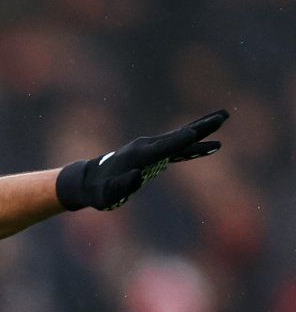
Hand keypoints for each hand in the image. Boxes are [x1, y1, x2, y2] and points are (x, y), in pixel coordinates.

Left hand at [58, 110, 226, 210]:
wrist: (88, 181)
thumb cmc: (98, 191)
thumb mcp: (105, 195)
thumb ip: (121, 186)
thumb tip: (138, 176)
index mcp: (138, 155)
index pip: (163, 147)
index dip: (178, 141)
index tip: (194, 133)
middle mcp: (146, 147)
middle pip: (178, 136)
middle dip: (201, 127)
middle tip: (223, 116)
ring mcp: (151, 148)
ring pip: (181, 138)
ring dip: (202, 131)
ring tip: (223, 119)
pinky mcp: (154, 154)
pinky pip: (178, 148)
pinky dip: (194, 146)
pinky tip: (211, 146)